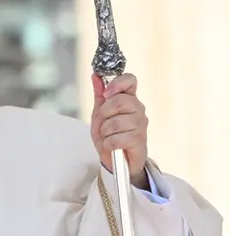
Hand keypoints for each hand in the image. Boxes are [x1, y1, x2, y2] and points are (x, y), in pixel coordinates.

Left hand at [91, 72, 148, 189]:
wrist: (114, 160)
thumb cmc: (109, 135)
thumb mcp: (100, 113)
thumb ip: (99, 95)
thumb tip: (95, 76)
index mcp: (129, 99)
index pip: (130, 80)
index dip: (117, 83)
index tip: (107, 93)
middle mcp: (138, 109)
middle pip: (120, 101)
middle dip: (104, 114)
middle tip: (104, 123)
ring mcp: (140, 125)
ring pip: (115, 122)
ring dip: (105, 132)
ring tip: (108, 136)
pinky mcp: (139, 141)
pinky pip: (116, 139)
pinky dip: (108, 144)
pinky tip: (111, 146)